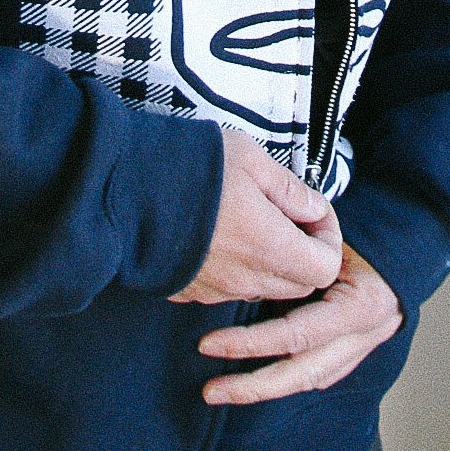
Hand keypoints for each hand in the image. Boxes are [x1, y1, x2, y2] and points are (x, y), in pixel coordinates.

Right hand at [168, 128, 342, 305]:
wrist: (121, 190)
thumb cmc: (189, 168)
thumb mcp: (250, 158)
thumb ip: (289, 189)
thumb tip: (313, 208)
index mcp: (270, 247)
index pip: (326, 268)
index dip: (328, 239)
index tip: (310, 212)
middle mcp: (247, 279)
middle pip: (299, 285)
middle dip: (304, 254)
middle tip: (286, 216)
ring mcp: (216, 290)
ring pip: (264, 289)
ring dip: (270, 264)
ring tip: (252, 223)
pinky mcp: (190, 292)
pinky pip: (230, 290)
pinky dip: (238, 270)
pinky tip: (220, 236)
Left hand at [194, 242, 404, 405]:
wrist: (409, 248)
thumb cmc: (365, 236)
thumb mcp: (334, 236)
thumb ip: (301, 253)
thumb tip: (247, 256)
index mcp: (360, 306)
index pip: (297, 334)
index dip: (251, 343)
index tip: (209, 344)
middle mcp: (364, 335)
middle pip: (302, 373)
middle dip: (253, 386)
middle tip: (210, 390)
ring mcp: (363, 348)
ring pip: (309, 380)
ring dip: (264, 390)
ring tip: (221, 391)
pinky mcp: (357, 353)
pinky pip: (318, 374)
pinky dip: (287, 379)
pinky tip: (256, 383)